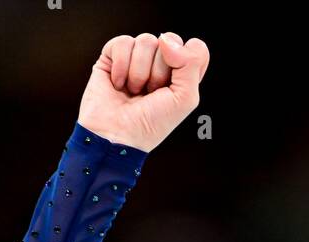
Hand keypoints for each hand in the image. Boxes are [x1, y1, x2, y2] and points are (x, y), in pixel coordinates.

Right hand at [78, 32, 209, 153]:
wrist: (117, 136)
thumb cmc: (151, 125)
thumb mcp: (185, 99)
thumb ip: (191, 63)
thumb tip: (165, 38)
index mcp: (181, 75)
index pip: (195, 48)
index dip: (187, 61)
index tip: (175, 84)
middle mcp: (159, 64)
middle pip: (170, 41)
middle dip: (160, 71)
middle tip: (151, 94)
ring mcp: (136, 59)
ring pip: (146, 41)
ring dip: (139, 72)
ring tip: (133, 92)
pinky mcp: (113, 57)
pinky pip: (123, 42)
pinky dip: (121, 66)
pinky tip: (118, 84)